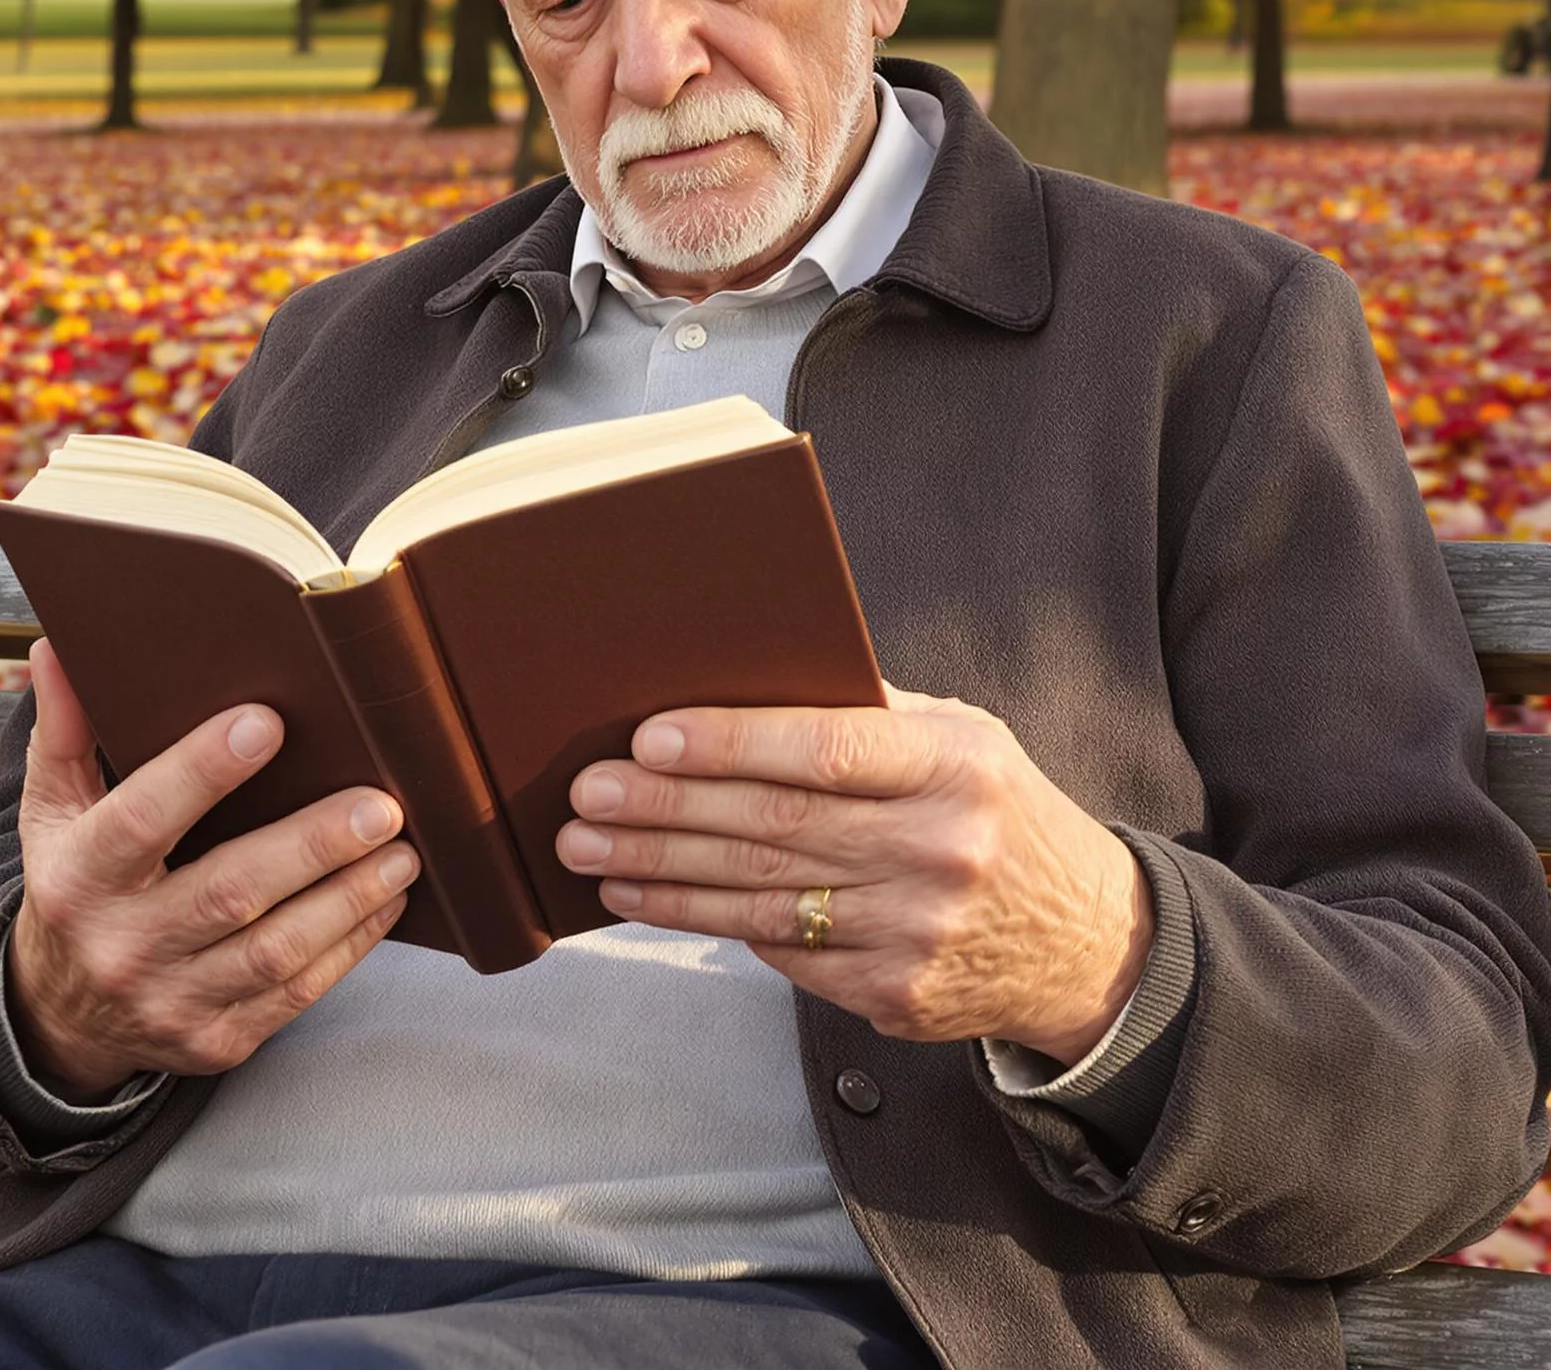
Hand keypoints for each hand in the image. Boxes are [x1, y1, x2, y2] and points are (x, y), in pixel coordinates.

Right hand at [5, 638, 420, 1098]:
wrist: (62, 1019)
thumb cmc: (75, 887)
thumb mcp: (53, 812)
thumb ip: (65, 731)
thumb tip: (58, 645)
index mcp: (80, 878)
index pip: (141, 819)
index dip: (202, 771)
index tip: (267, 722)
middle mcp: (123, 947)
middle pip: (229, 893)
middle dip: (312, 846)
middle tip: (380, 803)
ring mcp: (173, 1002)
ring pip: (275, 952)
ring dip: (348, 898)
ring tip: (401, 848)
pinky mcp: (218, 1041)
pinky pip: (296, 993)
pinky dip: (350, 945)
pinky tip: (386, 898)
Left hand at [555, 684, 1151, 1064]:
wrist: (1085, 942)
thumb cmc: (996, 812)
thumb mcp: (961, 739)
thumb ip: (867, 711)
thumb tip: (739, 676)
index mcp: (954, 766)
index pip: (827, 749)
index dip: (732, 744)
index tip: (650, 736)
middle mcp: (939, 849)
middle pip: (776, 826)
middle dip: (666, 809)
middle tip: (589, 794)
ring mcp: (916, 932)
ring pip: (761, 898)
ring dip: (661, 872)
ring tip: (589, 848)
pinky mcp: (894, 996)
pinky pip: (779, 954)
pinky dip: (704, 921)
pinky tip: (646, 895)